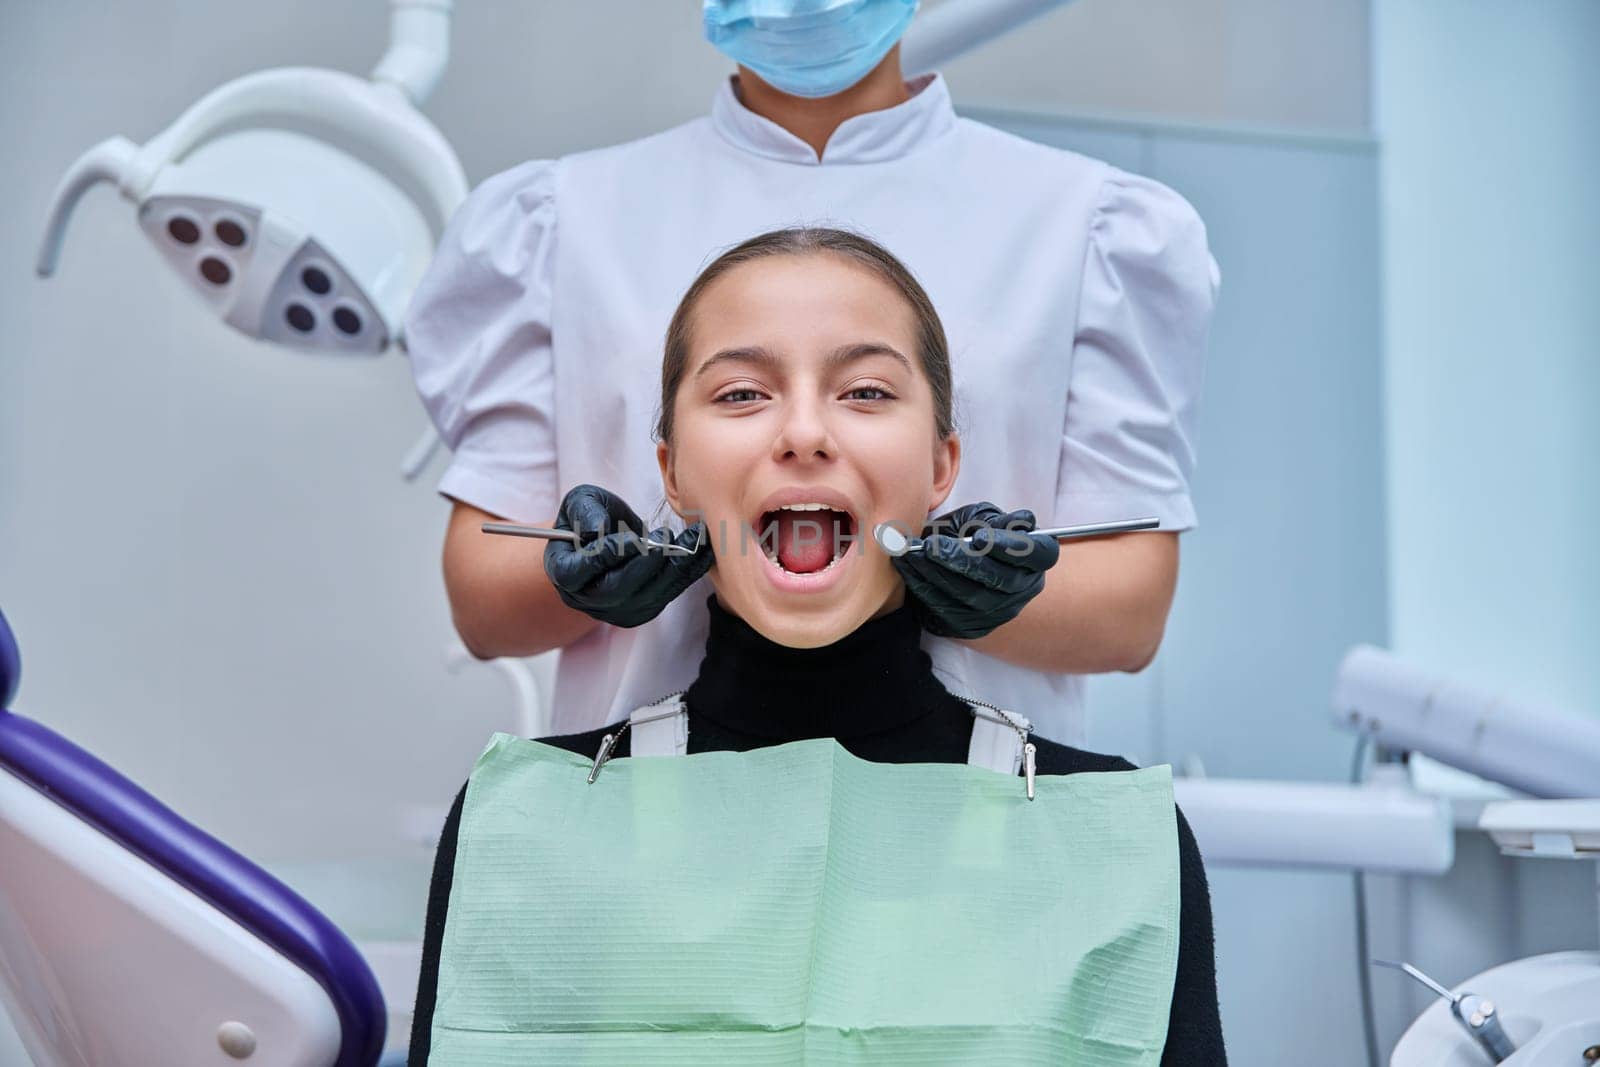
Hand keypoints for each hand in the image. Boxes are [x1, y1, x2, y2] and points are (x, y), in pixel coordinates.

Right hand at [543, 485, 711, 627]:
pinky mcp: (643, 610)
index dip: (608, 554)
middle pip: (618, 590)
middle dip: (646, 565)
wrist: (605, 540)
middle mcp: (588, 599)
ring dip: (675, 568)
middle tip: (667, 540)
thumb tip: (597, 530)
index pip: (584, 569)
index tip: (633, 538)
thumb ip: (585, 512)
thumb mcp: (580, 503)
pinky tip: (703, 551)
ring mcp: (616, 610)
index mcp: (565, 573)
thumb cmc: (589, 517)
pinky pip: (667, 594)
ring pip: (648, 595)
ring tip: (696, 541)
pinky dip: (688, 573)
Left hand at [891, 502, 1060, 639]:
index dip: (1012, 546)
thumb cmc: (969, 533)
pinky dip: (924, 589)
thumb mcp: (981, 517)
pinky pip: (949, 611)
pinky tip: (908, 569)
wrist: (950, 563)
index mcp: (1035, 558)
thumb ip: (993, 518)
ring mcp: (1000, 612)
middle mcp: (1023, 589)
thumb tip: (1020, 521)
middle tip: (931, 546)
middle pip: (1001, 580)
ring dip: (937, 574)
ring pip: (971, 597)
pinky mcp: (973, 627)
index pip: (1040, 554)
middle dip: (962, 562)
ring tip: (911, 554)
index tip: (978, 537)